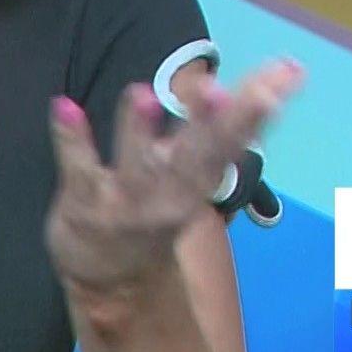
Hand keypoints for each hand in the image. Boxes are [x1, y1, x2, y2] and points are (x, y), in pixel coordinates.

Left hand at [44, 58, 303, 295]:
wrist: (115, 282)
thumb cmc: (161, 203)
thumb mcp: (199, 168)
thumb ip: (227, 120)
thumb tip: (287, 69)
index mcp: (200, 178)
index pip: (234, 140)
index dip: (255, 111)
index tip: (283, 75)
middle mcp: (170, 193)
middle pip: (196, 155)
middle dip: (211, 123)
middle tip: (221, 89)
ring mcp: (125, 201)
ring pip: (135, 166)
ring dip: (139, 131)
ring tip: (142, 93)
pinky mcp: (83, 203)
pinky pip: (78, 168)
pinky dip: (71, 138)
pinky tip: (65, 106)